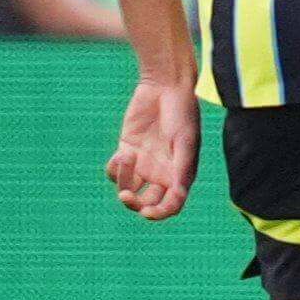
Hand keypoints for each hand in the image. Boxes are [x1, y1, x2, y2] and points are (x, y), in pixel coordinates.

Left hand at [107, 77, 199, 219]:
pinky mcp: (127, 150)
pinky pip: (114, 171)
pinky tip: (122, 153)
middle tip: (125, 195)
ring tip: (126, 156)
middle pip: (145, 202)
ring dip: (123, 179)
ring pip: (127, 188)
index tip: (147, 213)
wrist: (166, 85)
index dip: (160, 214)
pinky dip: (114, 168)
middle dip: (134, 203)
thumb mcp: (185, 142)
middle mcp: (161, 174)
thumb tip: (177, 195)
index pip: (170, 205)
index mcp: (179, 175)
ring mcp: (143, 163)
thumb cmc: (182, 113)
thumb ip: (181, 169)